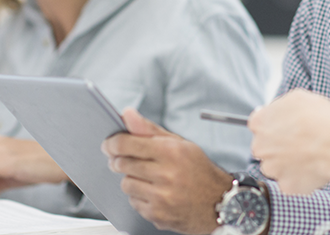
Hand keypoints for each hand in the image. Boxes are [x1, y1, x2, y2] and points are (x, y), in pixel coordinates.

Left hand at [102, 108, 232, 234]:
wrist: (221, 203)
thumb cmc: (199, 170)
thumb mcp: (180, 144)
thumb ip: (149, 129)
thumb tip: (126, 114)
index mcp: (171, 152)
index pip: (126, 144)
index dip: (112, 143)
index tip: (108, 144)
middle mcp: (166, 175)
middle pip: (122, 164)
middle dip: (118, 160)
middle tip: (123, 160)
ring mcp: (162, 197)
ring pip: (126, 184)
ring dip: (131, 180)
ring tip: (146, 178)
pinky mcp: (158, 215)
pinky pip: (134, 202)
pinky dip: (140, 197)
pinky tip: (154, 193)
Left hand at [248, 89, 329, 194]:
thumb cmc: (319, 119)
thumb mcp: (298, 97)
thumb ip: (281, 106)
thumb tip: (276, 110)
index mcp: (260, 123)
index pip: (259, 125)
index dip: (274, 125)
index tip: (284, 128)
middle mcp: (260, 147)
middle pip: (265, 148)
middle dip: (279, 146)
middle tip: (299, 143)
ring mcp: (272, 168)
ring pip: (276, 167)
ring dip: (288, 164)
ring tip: (308, 156)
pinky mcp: (286, 185)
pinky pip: (292, 182)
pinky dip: (301, 178)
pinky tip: (314, 168)